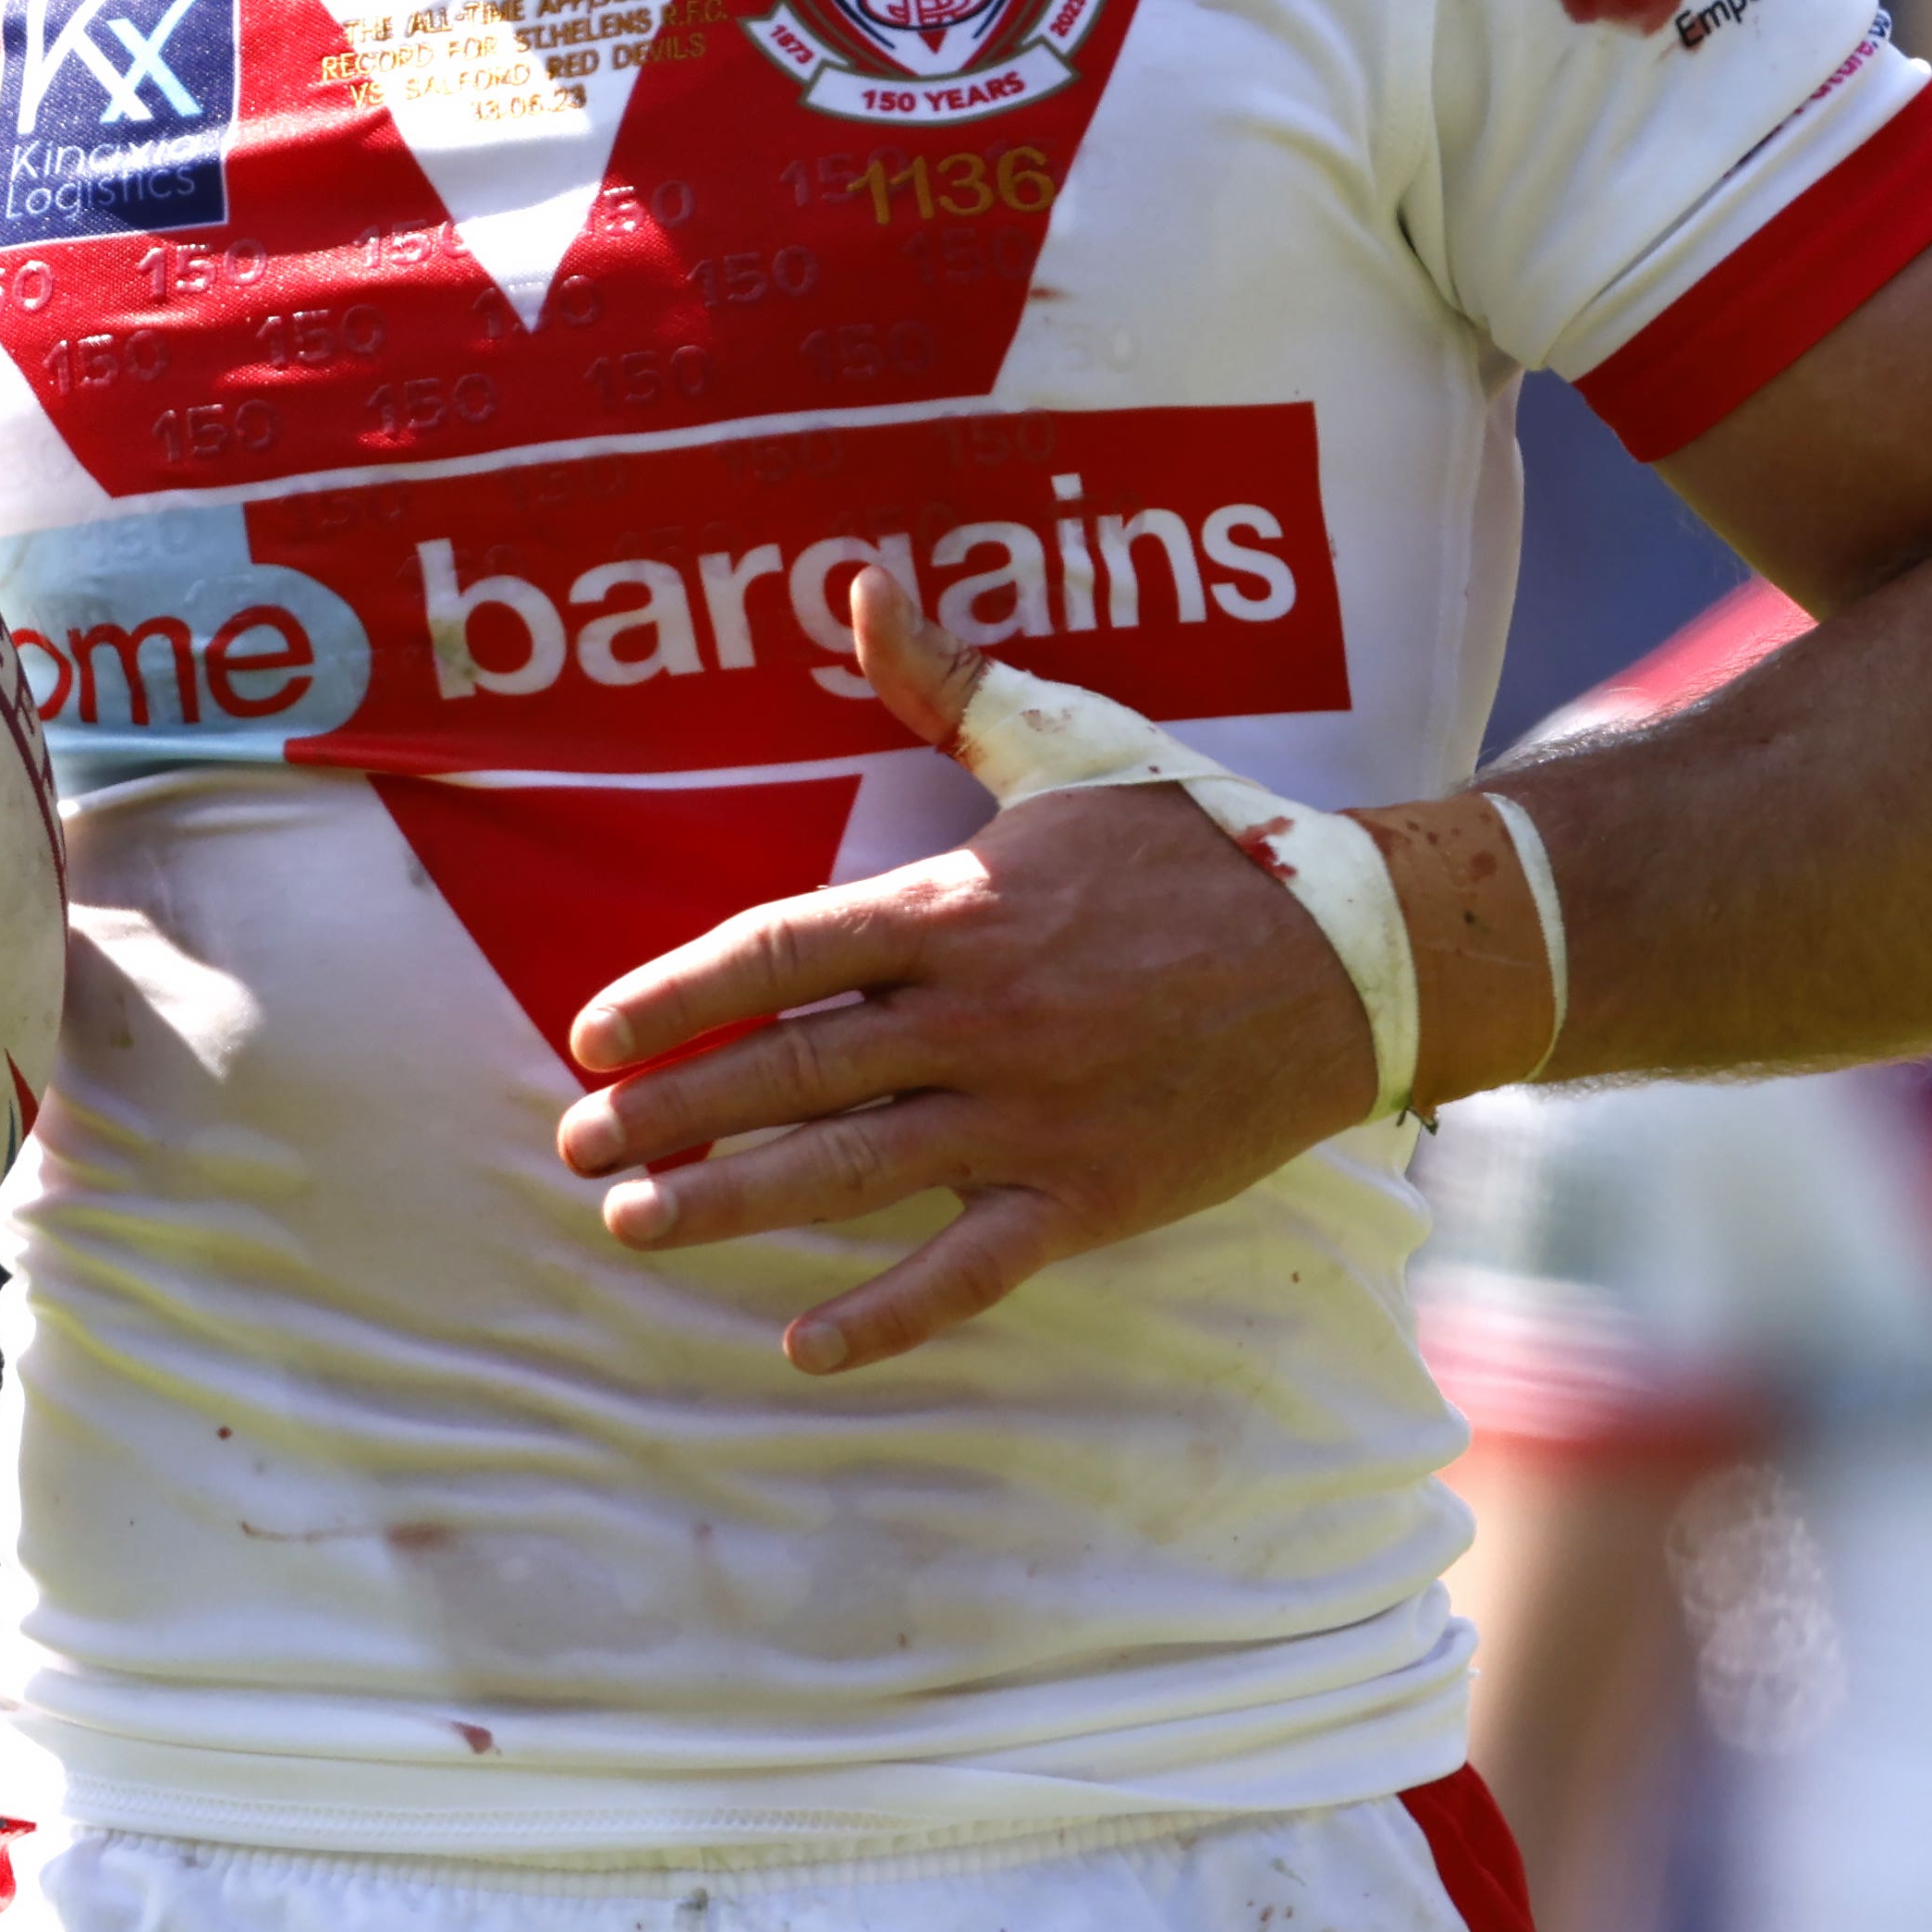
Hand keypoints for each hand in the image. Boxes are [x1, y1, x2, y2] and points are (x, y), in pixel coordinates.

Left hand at [550, 570, 1381, 1373]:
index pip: (781, 952)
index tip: (591, 1035)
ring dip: (734, 1204)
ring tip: (634, 1222)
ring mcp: (1032, 1113)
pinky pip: (970, 1268)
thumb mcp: (1068, 741)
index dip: (676, 995)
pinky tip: (802, 1344)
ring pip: (852, 1172)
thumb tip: (858, 586)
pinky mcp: (1088, 1194)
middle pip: (790, 1070)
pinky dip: (887, 1313)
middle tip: (578, 1145)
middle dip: (671, 1113)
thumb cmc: (1197, 841)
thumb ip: (946, 680)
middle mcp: (981, 1016)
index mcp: (962, 906)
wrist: (1352, 953)